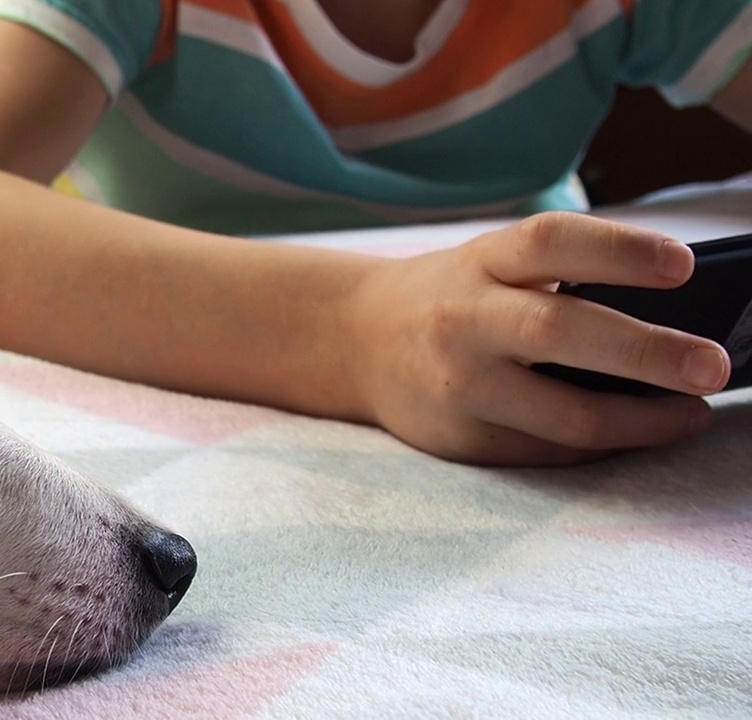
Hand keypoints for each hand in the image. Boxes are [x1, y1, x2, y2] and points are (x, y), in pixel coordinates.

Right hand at [347, 212, 730, 464]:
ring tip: (692, 413)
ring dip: (644, 421)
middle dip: (648, 352)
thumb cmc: (451, 296)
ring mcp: (460, 385)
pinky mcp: (460, 439)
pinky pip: (549, 451)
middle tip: (712, 365)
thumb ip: (559, 277)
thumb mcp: (490, 264)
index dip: (619, 250)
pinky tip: (635, 432)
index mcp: (481, 262)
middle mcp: (464, 320)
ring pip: (564, 415)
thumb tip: (675, 315)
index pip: (551, 242)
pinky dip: (603, 445)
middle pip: (561, 331)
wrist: (355, 341)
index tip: (683, 265)